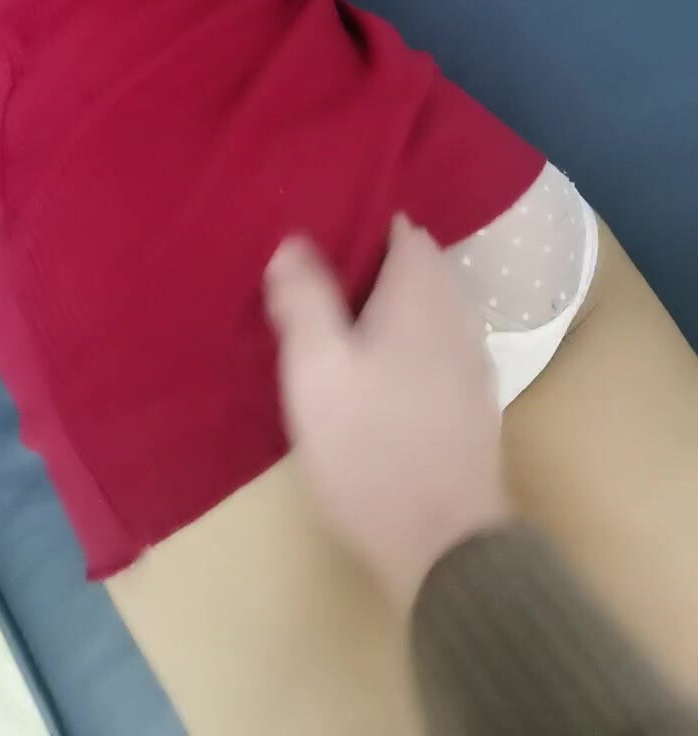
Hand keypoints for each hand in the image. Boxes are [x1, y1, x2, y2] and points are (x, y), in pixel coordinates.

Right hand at [265, 218, 508, 607]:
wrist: (444, 543)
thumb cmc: (370, 445)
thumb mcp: (317, 367)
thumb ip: (305, 299)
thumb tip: (293, 242)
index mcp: (422, 294)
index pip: (403, 231)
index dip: (363, 225)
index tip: (321, 233)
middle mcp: (458, 316)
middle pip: (420, 270)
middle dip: (375, 266)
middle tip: (319, 281)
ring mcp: (473, 363)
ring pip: (431, 313)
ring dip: (393, 310)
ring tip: (341, 327)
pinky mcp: (474, 407)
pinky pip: (438, 353)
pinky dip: (410, 348)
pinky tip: (379, 378)